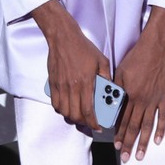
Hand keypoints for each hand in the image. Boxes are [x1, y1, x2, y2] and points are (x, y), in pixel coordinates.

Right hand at [32, 0, 109, 129]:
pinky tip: (68, 108)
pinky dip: (61, 110)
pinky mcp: (53, 83)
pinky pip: (55, 103)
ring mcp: (60, 86)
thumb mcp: (102, 60)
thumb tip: (111, 90)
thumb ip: (106, 76)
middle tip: (90, 122)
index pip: (88, 111)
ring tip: (80, 116)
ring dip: (72, 117)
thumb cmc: (83, 48)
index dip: (93, 123)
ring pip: (64, 111)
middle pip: (75, 115)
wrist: (63, 38)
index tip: (99, 127)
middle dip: (84, 123)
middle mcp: (72, 87)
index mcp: (86, 82)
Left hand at [114, 8, 164, 161]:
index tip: (116, 146)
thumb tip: (108, 104)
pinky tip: (157, 141)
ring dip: (143, 142)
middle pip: (134, 126)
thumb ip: (115, 89)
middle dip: (129, 143)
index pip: (122, 119)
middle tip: (126, 158)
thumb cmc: (136, 58)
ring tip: (140, 155)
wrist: (156, 49)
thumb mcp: (119, 72)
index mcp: (129, 95)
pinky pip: (163, 117)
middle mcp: (141, 101)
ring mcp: (154, 100)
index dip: (119, 134)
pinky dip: (161, 129)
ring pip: (148, 125)